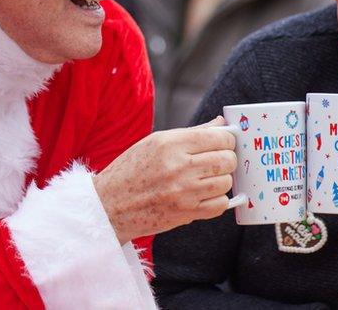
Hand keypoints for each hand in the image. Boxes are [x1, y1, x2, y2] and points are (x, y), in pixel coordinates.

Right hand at [93, 116, 236, 243]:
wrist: (110, 206)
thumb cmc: (131, 170)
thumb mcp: (155, 142)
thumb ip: (191, 133)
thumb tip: (221, 124)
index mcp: (170, 144)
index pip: (218, 137)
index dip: (227, 139)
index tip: (223, 143)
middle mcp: (179, 167)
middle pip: (227, 159)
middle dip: (227, 159)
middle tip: (217, 161)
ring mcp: (184, 192)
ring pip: (226, 182)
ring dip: (221, 180)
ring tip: (206, 178)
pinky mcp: (186, 214)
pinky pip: (220, 205)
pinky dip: (217, 199)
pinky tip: (204, 195)